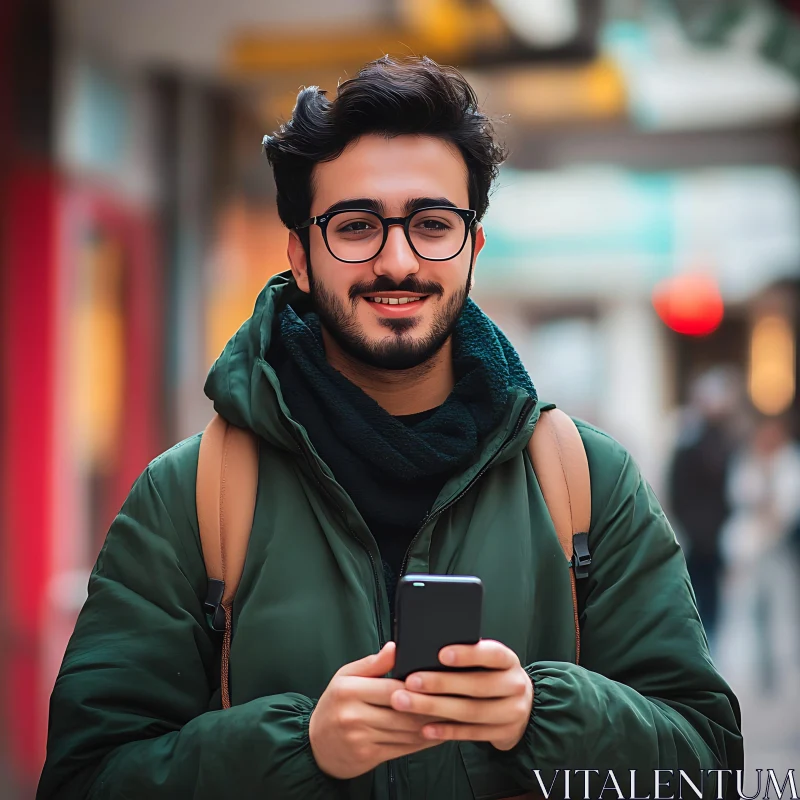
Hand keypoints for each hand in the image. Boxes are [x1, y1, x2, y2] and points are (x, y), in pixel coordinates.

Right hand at [309, 642, 444, 779]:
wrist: (316, 745)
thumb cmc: (335, 704)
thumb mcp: (346, 676)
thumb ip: (373, 663)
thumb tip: (395, 647)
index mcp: (349, 690)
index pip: (392, 687)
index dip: (419, 686)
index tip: (440, 681)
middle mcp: (354, 715)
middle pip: (402, 711)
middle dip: (431, 707)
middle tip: (455, 699)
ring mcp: (361, 738)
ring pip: (406, 732)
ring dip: (432, 725)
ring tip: (452, 715)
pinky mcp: (369, 756)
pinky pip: (403, 749)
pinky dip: (423, 742)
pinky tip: (437, 733)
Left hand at [389, 639, 533, 751]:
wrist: (522, 706)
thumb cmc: (493, 675)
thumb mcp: (489, 661)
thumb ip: (468, 655)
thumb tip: (430, 648)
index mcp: (508, 660)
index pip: (491, 654)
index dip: (468, 654)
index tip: (441, 654)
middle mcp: (514, 685)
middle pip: (477, 685)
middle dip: (441, 683)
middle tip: (410, 681)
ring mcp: (512, 712)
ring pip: (471, 711)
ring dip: (436, 708)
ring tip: (407, 703)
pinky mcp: (503, 733)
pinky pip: (471, 733)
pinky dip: (446, 731)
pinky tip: (425, 727)